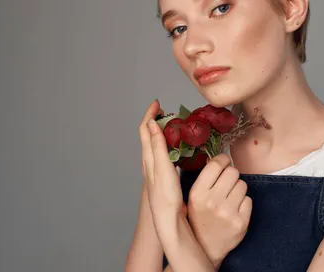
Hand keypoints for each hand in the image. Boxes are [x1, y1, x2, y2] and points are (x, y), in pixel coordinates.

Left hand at [139, 99, 184, 231]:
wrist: (168, 220)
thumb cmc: (165, 197)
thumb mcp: (163, 168)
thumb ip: (157, 146)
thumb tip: (153, 124)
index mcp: (148, 157)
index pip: (145, 130)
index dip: (149, 114)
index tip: (157, 103)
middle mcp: (150, 162)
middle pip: (148, 135)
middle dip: (155, 120)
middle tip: (167, 111)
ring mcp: (156, 169)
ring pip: (155, 144)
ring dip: (161, 131)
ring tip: (173, 124)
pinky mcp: (163, 176)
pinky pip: (163, 153)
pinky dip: (168, 144)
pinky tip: (178, 148)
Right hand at [187, 154, 252, 267]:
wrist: (206, 248)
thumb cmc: (199, 218)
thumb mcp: (193, 197)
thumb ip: (204, 177)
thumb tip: (217, 157)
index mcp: (197, 193)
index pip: (216, 164)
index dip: (223, 160)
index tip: (224, 162)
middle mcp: (212, 202)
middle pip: (233, 172)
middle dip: (231, 175)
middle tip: (226, 184)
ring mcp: (228, 213)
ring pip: (242, 185)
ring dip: (238, 189)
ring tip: (229, 198)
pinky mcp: (241, 222)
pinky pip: (249, 200)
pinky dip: (243, 203)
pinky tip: (235, 209)